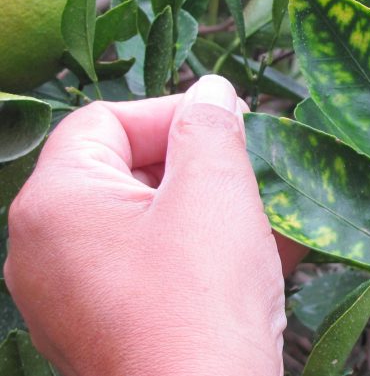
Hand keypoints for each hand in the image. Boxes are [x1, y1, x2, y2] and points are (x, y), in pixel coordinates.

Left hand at [4, 76, 303, 375]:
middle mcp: (49, 250)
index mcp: (57, 203)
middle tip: (251, 162)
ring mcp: (75, 297)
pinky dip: (200, 252)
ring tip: (268, 207)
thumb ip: (209, 126)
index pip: (105, 121)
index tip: (229, 120)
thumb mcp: (215, 190)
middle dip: (198, 163)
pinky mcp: (109, 328)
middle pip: (126, 174)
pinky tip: (260, 250)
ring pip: (148, 225)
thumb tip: (210, 91)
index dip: (172, 110)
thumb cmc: (203, 299)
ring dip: (209, 208)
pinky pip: (155, 270)